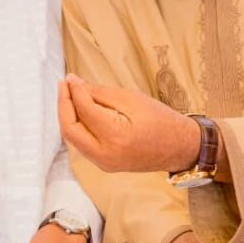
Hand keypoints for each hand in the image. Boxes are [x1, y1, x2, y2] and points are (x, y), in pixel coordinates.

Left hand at [58, 74, 199, 172]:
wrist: (180, 147)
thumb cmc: (162, 120)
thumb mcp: (133, 99)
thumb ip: (101, 93)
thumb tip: (75, 84)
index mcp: (116, 137)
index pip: (84, 111)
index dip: (74, 92)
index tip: (70, 77)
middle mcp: (106, 155)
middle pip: (70, 129)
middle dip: (63, 105)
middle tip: (64, 85)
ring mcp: (104, 164)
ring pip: (73, 138)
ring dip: (68, 115)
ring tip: (69, 94)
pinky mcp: (104, 165)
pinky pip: (82, 144)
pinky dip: (77, 126)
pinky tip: (80, 110)